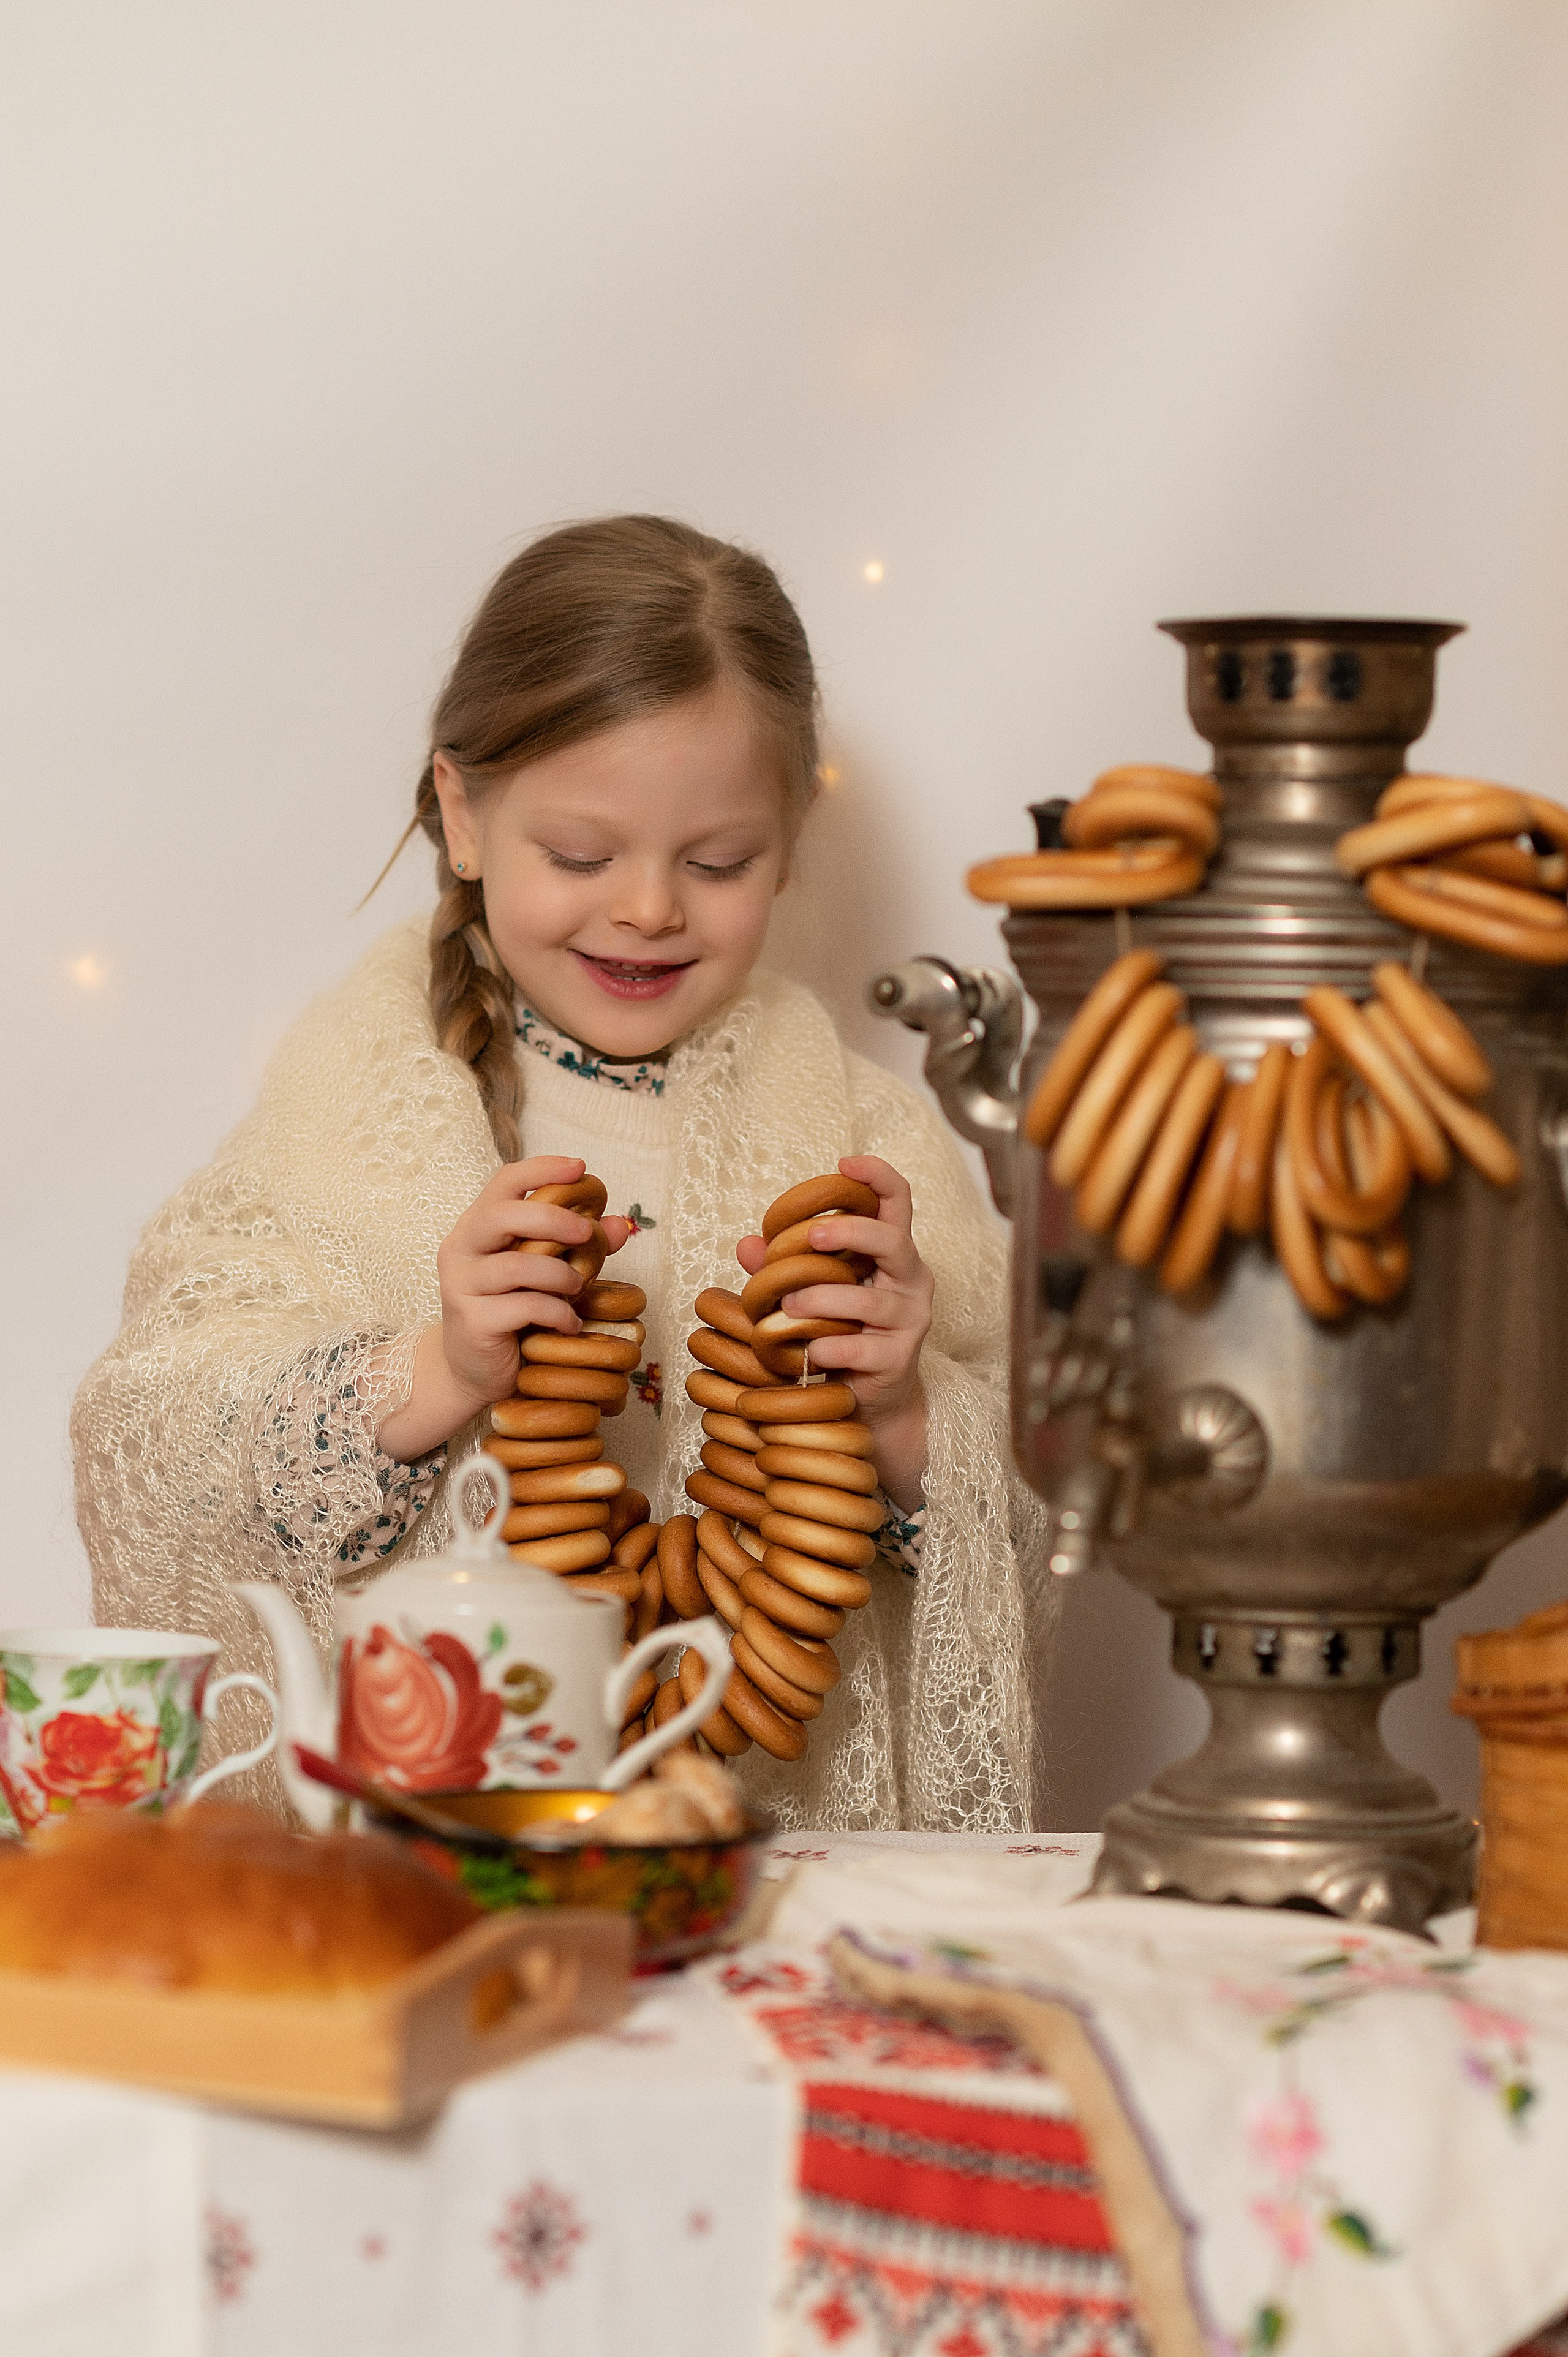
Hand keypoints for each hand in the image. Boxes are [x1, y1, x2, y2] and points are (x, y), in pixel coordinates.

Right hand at [379, 1158, 630, 1461]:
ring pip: (517, 1266)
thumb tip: (621, 1225)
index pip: (503, 1181)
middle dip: (553, 1219)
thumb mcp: (544, 1274)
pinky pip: (524, 1307)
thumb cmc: (510, 1313)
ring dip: (560, 1275)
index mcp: (476, 1227)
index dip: (542, 1168)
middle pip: (502, 1216)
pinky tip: (568, 1323)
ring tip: (577, 1289)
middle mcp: (460, 1249)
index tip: (581, 1168)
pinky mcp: (472, 1321)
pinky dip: (558, 1313)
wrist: (472, 1371)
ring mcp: (460, 1286)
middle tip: (585, 1233)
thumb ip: (577, 1247)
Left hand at [735, 1154, 931, 1508]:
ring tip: (787, 1307)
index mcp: (893, 1251)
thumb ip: (784, 1266)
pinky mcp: (900, 1358)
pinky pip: (863, 1349)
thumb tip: (746, 1244)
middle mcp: (911, 1279)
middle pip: (892, 1239)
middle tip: (809, 1237)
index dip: (877, 1175)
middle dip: (849, 1232)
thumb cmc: (842, 1330)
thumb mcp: (814, 1289)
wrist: (874, 1399)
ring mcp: (911, 1319)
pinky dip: (830, 1349)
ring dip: (823, 1300)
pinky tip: (808, 1352)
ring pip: (872, 1299)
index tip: (845, 1162)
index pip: (897, 1201)